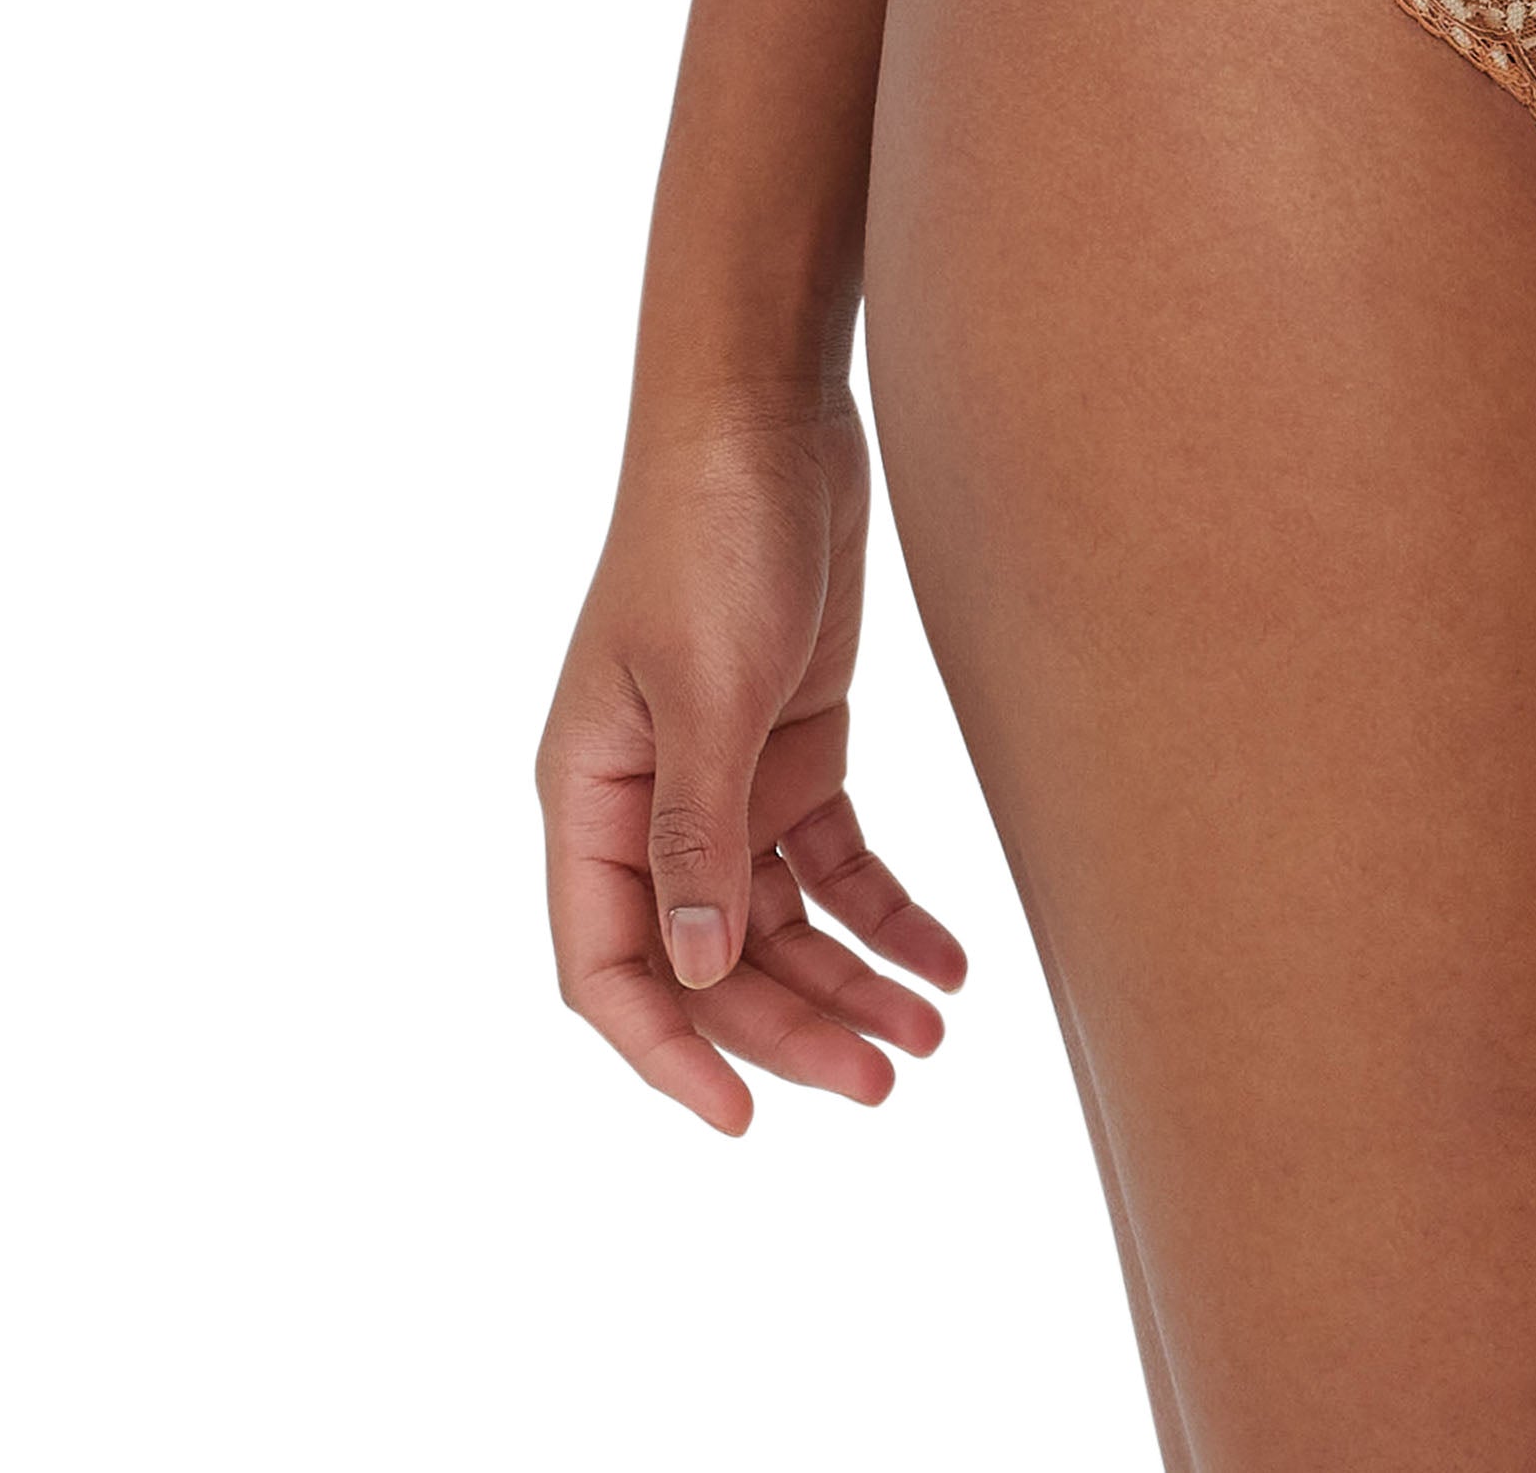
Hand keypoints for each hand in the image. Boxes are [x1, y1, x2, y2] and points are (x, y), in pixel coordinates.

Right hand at [537, 389, 968, 1135]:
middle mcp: (647, 803)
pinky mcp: (792, 739)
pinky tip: (946, 955)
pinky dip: (884, 908)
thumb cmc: (712, 536)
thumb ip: (698, 833)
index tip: (742, 1121)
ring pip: (779, 920)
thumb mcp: (708, 690)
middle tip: (887, 1082)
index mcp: (589, 799)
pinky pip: (833, 857)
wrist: (767, 413)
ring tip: (932, 1034)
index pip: (609, 968)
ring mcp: (723, 775)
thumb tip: (696, 971)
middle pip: (712, 958)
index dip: (668, 1054)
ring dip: (849, 980)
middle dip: (793, 1029)